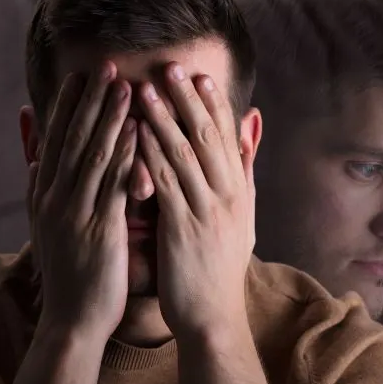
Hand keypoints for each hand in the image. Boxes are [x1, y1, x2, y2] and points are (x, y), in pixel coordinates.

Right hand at [29, 62, 136, 341]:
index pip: (55, 141)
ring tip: (125, 85)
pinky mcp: (99, 230)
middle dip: (90, 100)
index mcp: (43, 195)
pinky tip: (138, 131)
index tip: (80, 76)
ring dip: (109, 117)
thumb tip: (33, 160)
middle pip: (72, 139)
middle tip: (106, 65)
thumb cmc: (68, 273)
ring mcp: (75, 213)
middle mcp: (54, 198)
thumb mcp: (45, 228)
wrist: (71, 321)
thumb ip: (40, 191)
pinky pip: (113, 185)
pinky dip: (124, 155)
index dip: (67, 106)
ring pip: (92, 155)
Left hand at [138, 63, 255, 338]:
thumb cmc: (221, 266)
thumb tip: (249, 133)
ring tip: (144, 90)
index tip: (199, 75)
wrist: (214, 316)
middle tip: (169, 67)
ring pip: (183, 156)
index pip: (226, 138)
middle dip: (187, 100)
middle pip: (206, 137)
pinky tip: (133, 136)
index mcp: (238, 190)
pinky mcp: (182, 230)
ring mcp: (206, 211)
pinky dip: (148, 157)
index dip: (213, 104)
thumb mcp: (243, 217)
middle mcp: (227, 195)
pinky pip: (164, 186)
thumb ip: (243, 172)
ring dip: (162, 120)